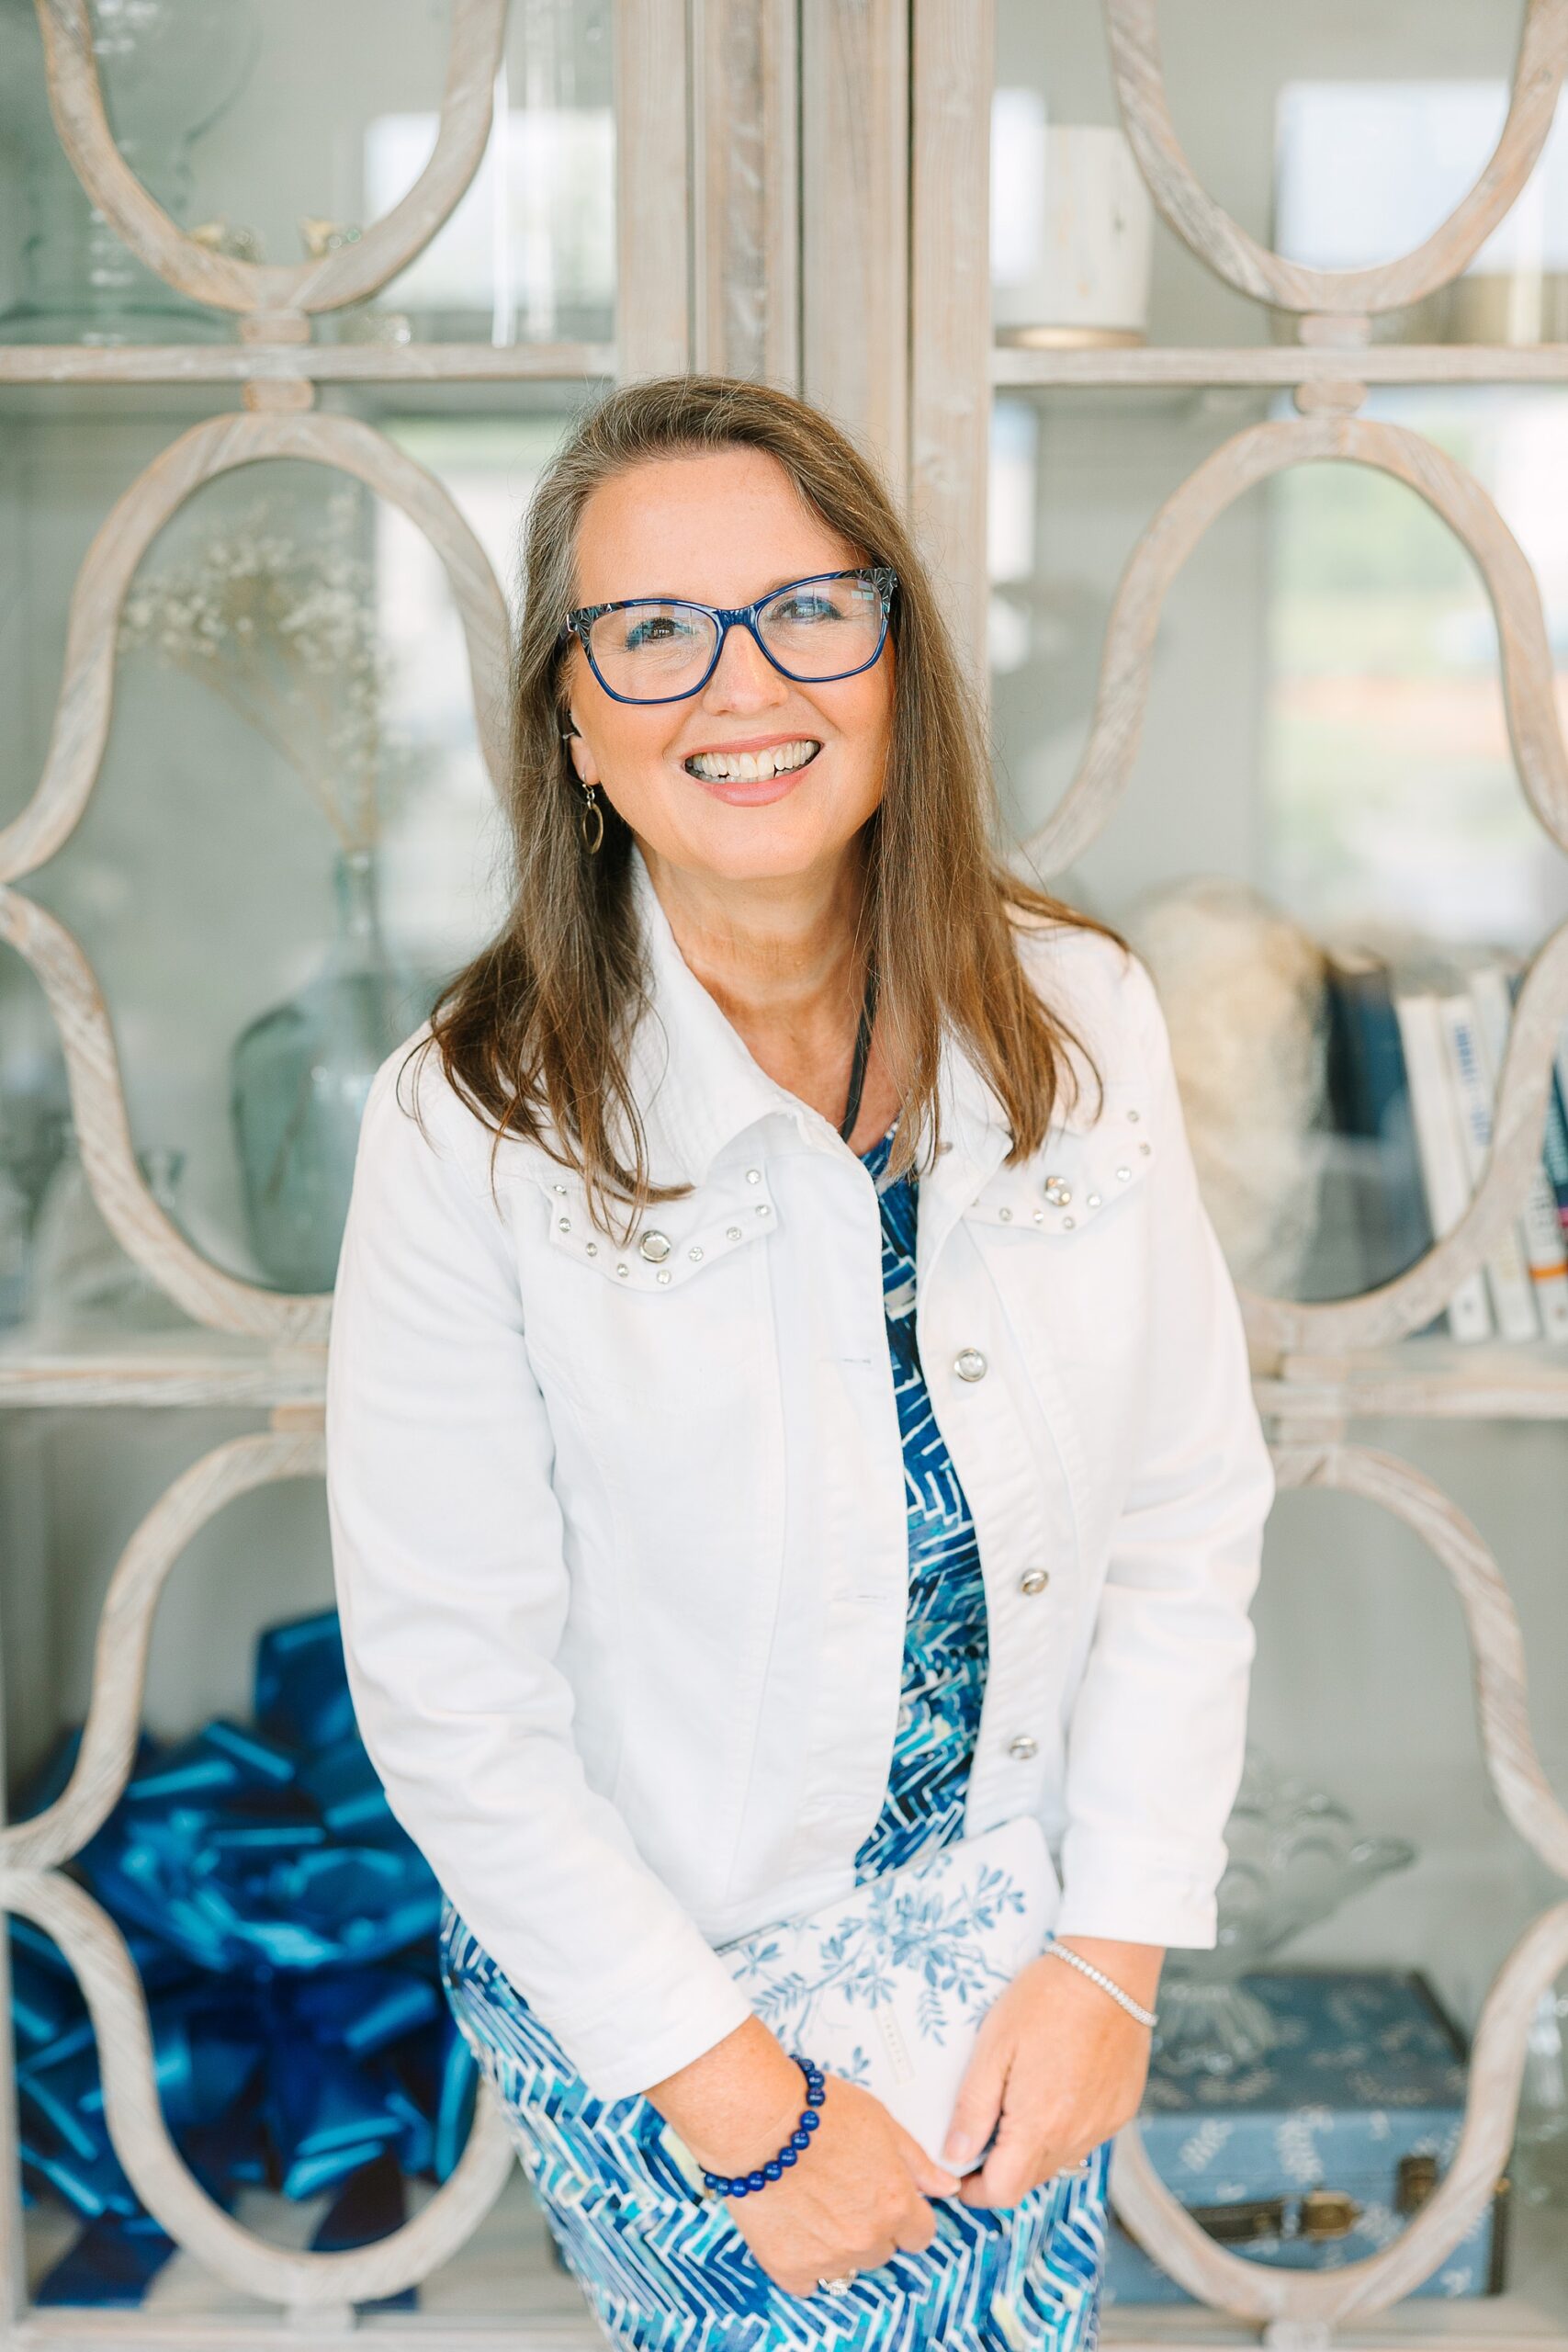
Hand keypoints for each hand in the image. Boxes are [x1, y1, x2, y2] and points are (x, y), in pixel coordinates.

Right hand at [644, 2018, 957, 2297]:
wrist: (756, 2120)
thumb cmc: (814, 2111)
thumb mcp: (881, 2121)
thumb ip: (918, 2162)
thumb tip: (948, 2188)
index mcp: (895, 2204)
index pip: (921, 2235)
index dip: (905, 2214)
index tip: (886, 2199)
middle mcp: (867, 2238)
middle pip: (883, 2249)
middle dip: (870, 2225)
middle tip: (842, 2190)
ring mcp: (828, 2258)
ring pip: (848, 2265)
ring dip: (839, 2244)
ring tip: (814, 2202)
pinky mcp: (790, 2268)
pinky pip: (809, 2282)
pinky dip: (804, 2261)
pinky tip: (795, 2225)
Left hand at [944, 1939, 1160, 2208]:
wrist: (1109, 1971)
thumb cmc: (1046, 2001)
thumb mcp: (993, 2047)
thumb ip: (972, 2108)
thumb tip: (954, 2154)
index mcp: (1039, 2127)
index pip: (1003, 2193)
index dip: (975, 2190)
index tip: (959, 2169)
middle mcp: (1077, 2137)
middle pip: (1030, 2179)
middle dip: (1001, 2166)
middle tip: (983, 2125)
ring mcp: (1104, 2125)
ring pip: (1059, 2159)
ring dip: (1033, 2146)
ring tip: (1019, 2098)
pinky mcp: (1121, 2109)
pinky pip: (1085, 2136)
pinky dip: (1064, 2126)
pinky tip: (1054, 2085)